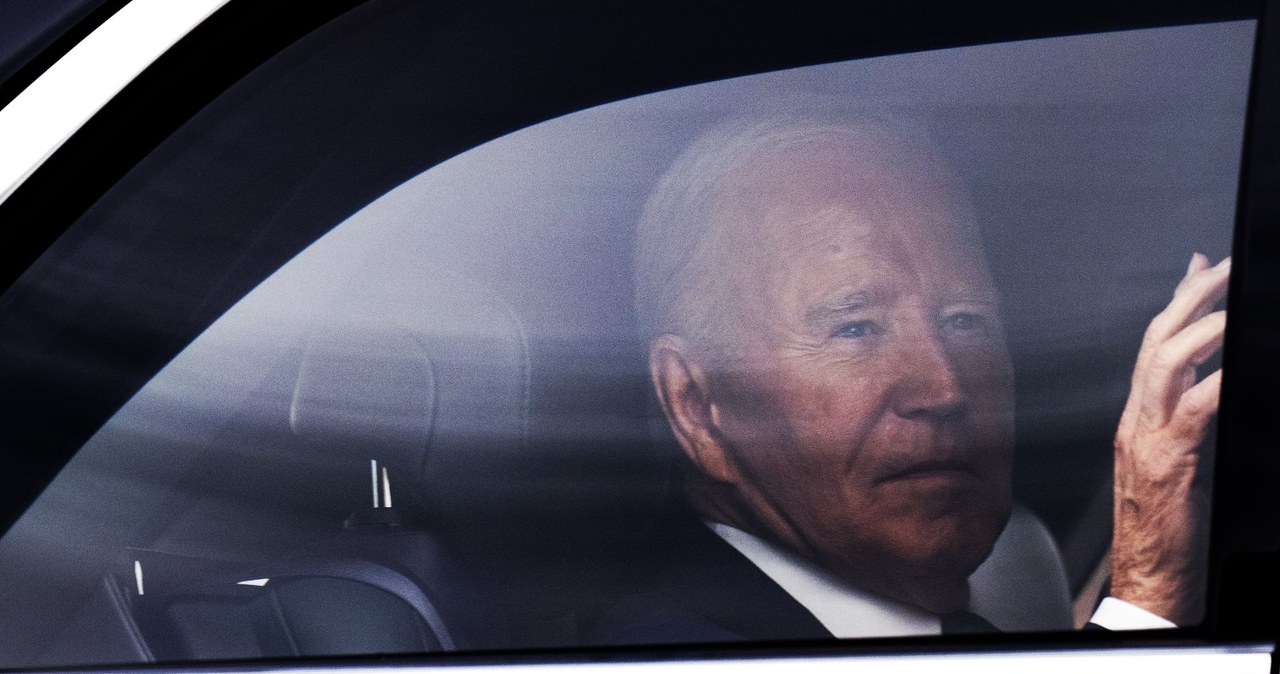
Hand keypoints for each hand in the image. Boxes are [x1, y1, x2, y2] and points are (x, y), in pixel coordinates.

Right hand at [1111, 253, 1227, 624]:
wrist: (1145, 584)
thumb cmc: (1164, 536)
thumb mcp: (1177, 468)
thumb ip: (1190, 423)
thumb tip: (1216, 388)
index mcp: (1136, 422)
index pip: (1152, 347)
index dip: (1176, 303)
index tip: (1200, 268)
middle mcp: (1136, 423)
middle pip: (1156, 343)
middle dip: (1191, 298)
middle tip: (1222, 266)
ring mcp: (1147, 440)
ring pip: (1166, 364)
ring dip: (1204, 326)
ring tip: (1232, 301)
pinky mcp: (1169, 463)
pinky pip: (1193, 410)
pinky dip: (1217, 382)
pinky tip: (1238, 365)